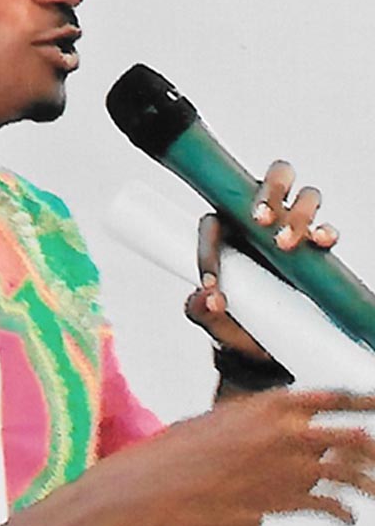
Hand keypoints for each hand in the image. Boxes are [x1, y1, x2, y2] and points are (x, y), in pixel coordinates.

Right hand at [129, 388, 374, 525]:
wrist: (166, 479)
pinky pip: (329, 506)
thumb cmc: (187, 443)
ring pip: (349, 474)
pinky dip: (344, 514)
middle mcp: (290, 432)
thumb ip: (263, 417)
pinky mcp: (285, 501)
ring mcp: (290, 468)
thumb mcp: (228, 415)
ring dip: (369, 484)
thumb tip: (283, 421)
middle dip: (373, 448)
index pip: (335, 398)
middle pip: (353, 436)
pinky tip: (350, 519)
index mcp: (275, 403)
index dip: (364, 402)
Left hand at [185, 160, 337, 358]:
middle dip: (269, 196)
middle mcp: (261, 221)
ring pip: (305, 199)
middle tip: (262, 219)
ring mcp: (292, 230)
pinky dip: (325, 233)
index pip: (214, 223)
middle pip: (270, 185)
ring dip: (298, 216)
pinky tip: (321, 242)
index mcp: (226, 229)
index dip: (209, 249)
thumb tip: (207, 299)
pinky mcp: (315, 249)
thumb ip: (200, 309)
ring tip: (286, 243)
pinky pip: (325, 232)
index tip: (211, 284)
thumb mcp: (212, 317)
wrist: (262, 341)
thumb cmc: (233, 316)